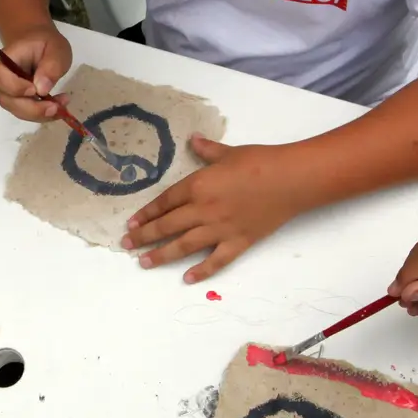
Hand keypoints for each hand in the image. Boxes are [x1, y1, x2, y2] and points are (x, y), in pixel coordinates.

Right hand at [0, 25, 73, 122]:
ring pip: (18, 111)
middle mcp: (1, 80)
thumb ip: (50, 65)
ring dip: (40, 113)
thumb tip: (41, 88)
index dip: (14, 87)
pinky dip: (43, 114)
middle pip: (8, 100)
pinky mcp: (18, 102)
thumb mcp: (56, 48)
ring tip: (62, 105)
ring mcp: (8, 93)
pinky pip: (27, 113)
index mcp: (4, 60)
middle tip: (56, 107)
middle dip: (32, 108)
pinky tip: (59, 107)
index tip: (34, 90)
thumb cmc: (45, 44)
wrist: (39, 46)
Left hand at [123, 139, 311, 282]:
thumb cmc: (260, 161)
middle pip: (167, 225)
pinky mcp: (239, 242)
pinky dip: (202, 271)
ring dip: (161, 255)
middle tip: (127, 245)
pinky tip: (187, 278)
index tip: (132, 223)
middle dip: (144, 236)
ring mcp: (220, 229)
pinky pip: (216, 260)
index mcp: (198, 185)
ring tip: (144, 262)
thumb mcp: (229, 152)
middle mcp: (203, 210)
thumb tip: (193, 138)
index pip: (165, 202)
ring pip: (184, 246)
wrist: (291, 179)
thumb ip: (207, 150)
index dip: (147, 214)